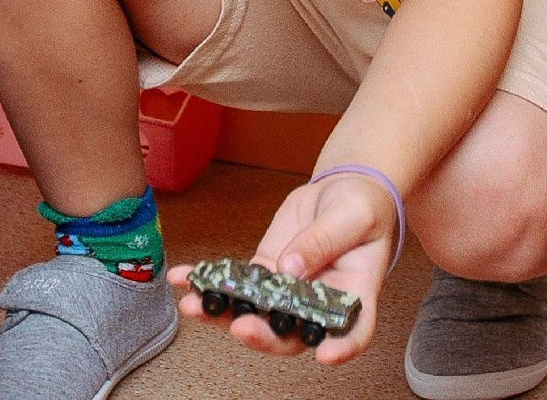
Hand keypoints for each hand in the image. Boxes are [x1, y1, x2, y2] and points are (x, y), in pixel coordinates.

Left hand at [169, 170, 396, 363]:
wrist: (341, 191)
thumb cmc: (362, 208)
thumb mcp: (352, 216)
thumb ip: (324, 241)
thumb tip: (290, 267)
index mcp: (355, 294)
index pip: (355, 332)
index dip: (342, 349)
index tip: (324, 355)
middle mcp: (318, 303)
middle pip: (293, 335)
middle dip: (263, 336)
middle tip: (240, 327)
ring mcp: (288, 291)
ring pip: (257, 314)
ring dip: (223, 314)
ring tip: (194, 304)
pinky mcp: (265, 272)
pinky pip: (237, 283)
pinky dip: (210, 281)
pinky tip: (184, 276)